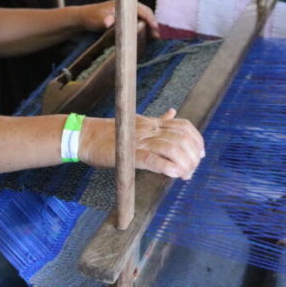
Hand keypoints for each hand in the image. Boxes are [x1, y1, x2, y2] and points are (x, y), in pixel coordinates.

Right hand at [79, 109, 204, 179]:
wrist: (85, 136)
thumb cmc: (108, 133)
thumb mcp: (137, 122)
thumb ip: (157, 120)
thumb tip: (173, 112)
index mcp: (152, 123)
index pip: (183, 126)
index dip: (196, 139)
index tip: (200, 153)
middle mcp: (149, 130)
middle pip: (181, 138)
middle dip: (192, 155)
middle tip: (192, 169)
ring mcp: (139, 141)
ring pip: (171, 148)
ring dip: (184, 163)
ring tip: (186, 174)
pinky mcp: (129, 154)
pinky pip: (152, 160)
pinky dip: (167, 167)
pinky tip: (175, 174)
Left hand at [80, 0, 159, 38]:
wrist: (84, 17)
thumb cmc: (90, 18)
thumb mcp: (96, 19)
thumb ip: (103, 20)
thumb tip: (109, 22)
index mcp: (122, 4)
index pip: (139, 8)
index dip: (148, 17)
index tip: (153, 26)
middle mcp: (126, 6)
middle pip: (144, 11)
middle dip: (152, 22)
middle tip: (156, 35)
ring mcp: (126, 12)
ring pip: (143, 16)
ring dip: (149, 25)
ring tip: (155, 37)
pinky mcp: (125, 18)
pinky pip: (138, 21)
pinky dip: (144, 27)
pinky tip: (148, 36)